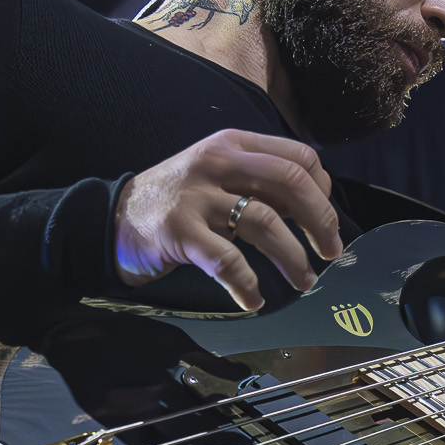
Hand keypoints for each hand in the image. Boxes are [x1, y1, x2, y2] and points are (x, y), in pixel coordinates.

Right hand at [113, 130, 343, 312]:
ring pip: (265, 222)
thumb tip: (313, 207)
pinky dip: (247, 284)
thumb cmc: (176, 201)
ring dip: (293, 258)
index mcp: (233, 144)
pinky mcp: (179, 231)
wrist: (113, 219)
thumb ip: (258, 180)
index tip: (326, 220)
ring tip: (304, 280)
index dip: (322, 191)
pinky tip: (254, 299)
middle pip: (289, 182)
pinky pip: (227, 261)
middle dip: (321, 220)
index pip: (297, 157)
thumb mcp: (216, 173)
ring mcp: (197, 196)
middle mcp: (217, 162)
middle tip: (331, 252)